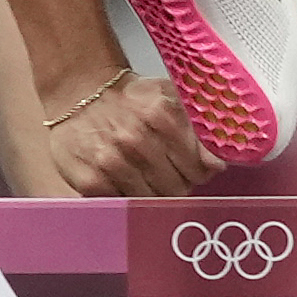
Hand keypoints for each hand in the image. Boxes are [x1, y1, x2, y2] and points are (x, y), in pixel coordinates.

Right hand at [45, 76, 224, 195]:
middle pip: (178, 188)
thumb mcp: (168, 97)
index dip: (199, 171)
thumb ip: (198, 128)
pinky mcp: (91, 182)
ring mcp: (111, 163)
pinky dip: (128, 196)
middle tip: (165, 168)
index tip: (192, 166)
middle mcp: (135, 139)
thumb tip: (218, 164)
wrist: (77, 91)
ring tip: (143, 172)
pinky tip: (123, 178)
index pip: (199, 167)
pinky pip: (125, 205)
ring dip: (153, 191)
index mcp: (160, 115)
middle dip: (178, 182)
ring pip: (153, 200)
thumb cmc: (129, 97)